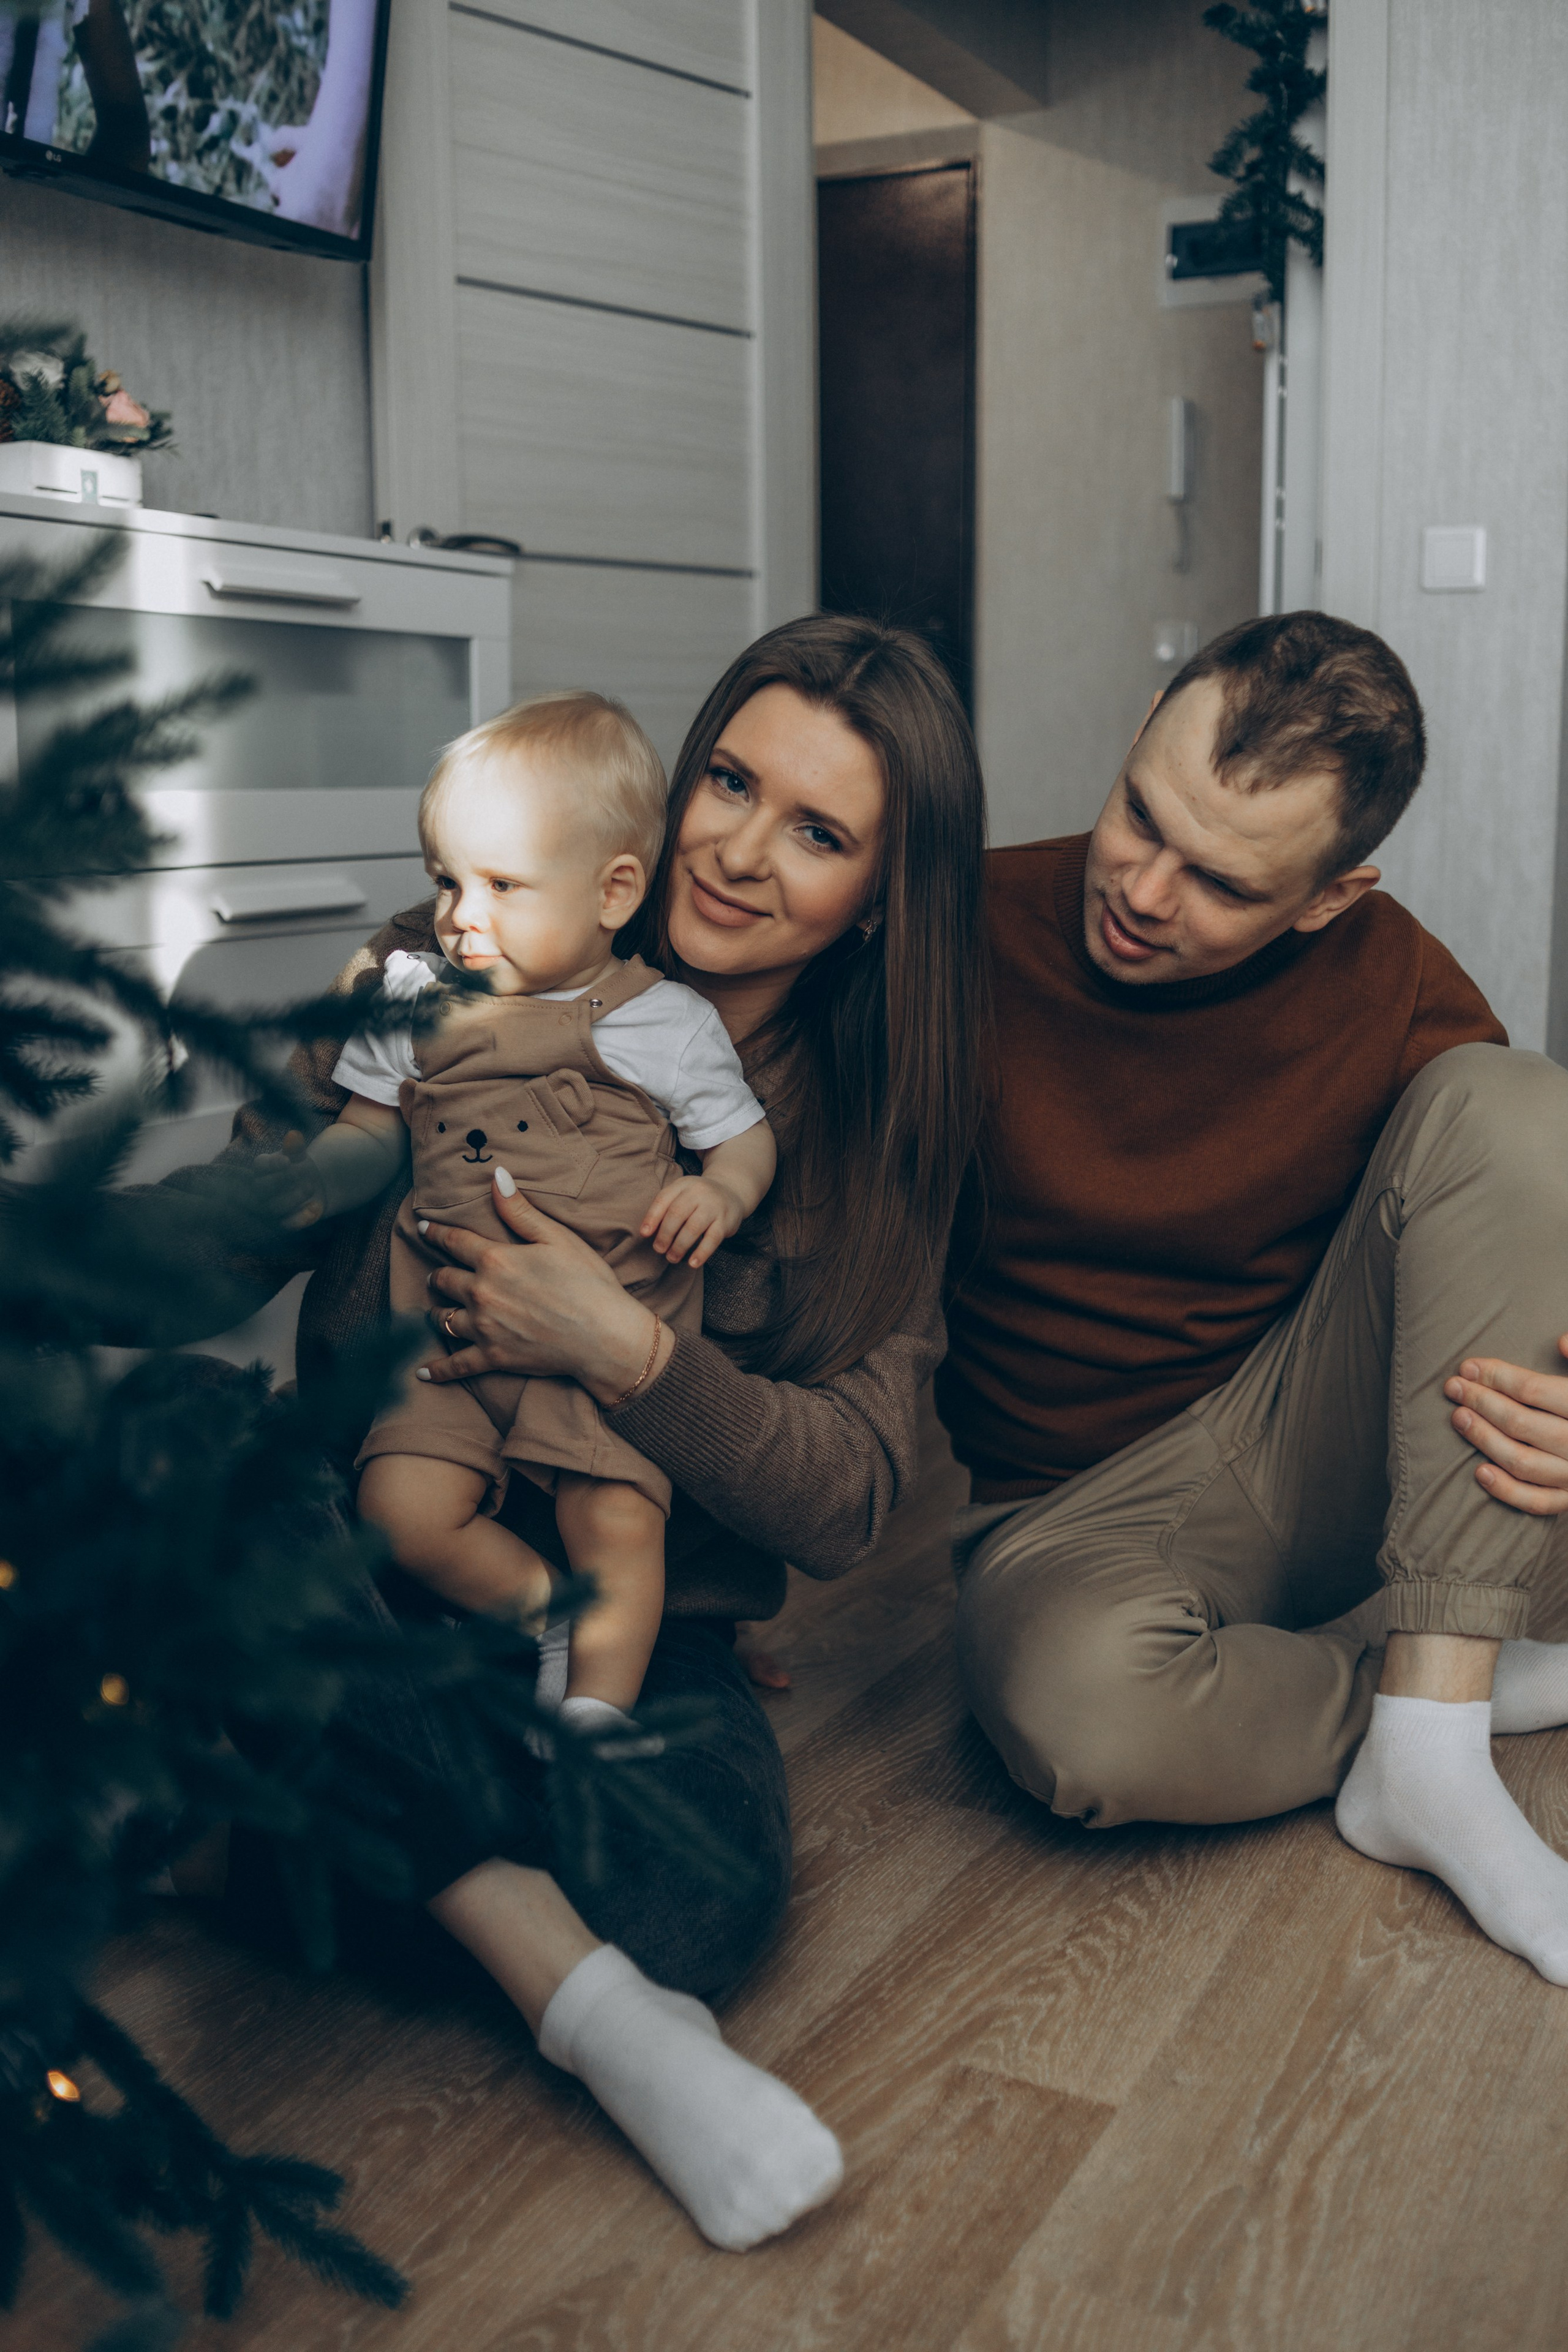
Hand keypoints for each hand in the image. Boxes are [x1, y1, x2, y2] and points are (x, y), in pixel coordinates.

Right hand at [251, 1146, 324, 1230]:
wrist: (311, 1184)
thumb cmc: (299, 1166)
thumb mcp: (299, 1156)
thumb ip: (296, 1148)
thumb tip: (293, 1136)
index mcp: (262, 1169)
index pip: (259, 1165)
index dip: (272, 1163)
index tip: (288, 1161)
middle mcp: (260, 1189)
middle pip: (262, 1187)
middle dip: (282, 1180)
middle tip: (303, 1173)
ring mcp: (268, 1207)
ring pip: (272, 1207)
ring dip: (292, 1198)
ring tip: (310, 1187)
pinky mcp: (281, 1222)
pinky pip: (287, 1224)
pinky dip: (301, 1217)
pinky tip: (316, 1207)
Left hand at [418, 1170, 674, 1405]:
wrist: (604, 1336)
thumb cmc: (588, 1283)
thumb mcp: (557, 1238)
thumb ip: (520, 1210)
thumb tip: (496, 1176)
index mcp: (496, 1259)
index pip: (454, 1241)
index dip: (436, 1233)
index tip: (423, 1229)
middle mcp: (481, 1293)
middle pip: (444, 1280)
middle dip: (437, 1274)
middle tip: (436, 1274)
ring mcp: (484, 1328)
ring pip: (443, 1318)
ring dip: (436, 1312)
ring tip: (436, 1309)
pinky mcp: (493, 1357)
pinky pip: (456, 1365)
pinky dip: (437, 1370)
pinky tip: (422, 1374)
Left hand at [641, 1174, 743, 1270]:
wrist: (731, 1192)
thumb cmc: (699, 1199)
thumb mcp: (682, 1195)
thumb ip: (666, 1208)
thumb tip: (647, 1232)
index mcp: (683, 1184)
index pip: (663, 1199)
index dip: (652, 1217)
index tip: (644, 1234)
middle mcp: (699, 1192)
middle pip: (677, 1214)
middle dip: (665, 1235)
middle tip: (659, 1249)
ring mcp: (714, 1206)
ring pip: (693, 1228)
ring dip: (680, 1246)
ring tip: (672, 1258)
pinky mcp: (726, 1221)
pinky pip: (712, 1239)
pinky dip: (701, 1253)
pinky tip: (692, 1263)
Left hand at [1446, 1337, 1567, 1514]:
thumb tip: (1560, 1342)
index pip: (1533, 1389)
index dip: (1496, 1376)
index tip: (1467, 1367)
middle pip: (1520, 1423)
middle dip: (1481, 1402)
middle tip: (1453, 1387)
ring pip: (1522, 1462)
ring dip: (1484, 1439)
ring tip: (1458, 1418)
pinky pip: (1537, 1502)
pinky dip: (1506, 1490)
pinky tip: (1479, 1471)